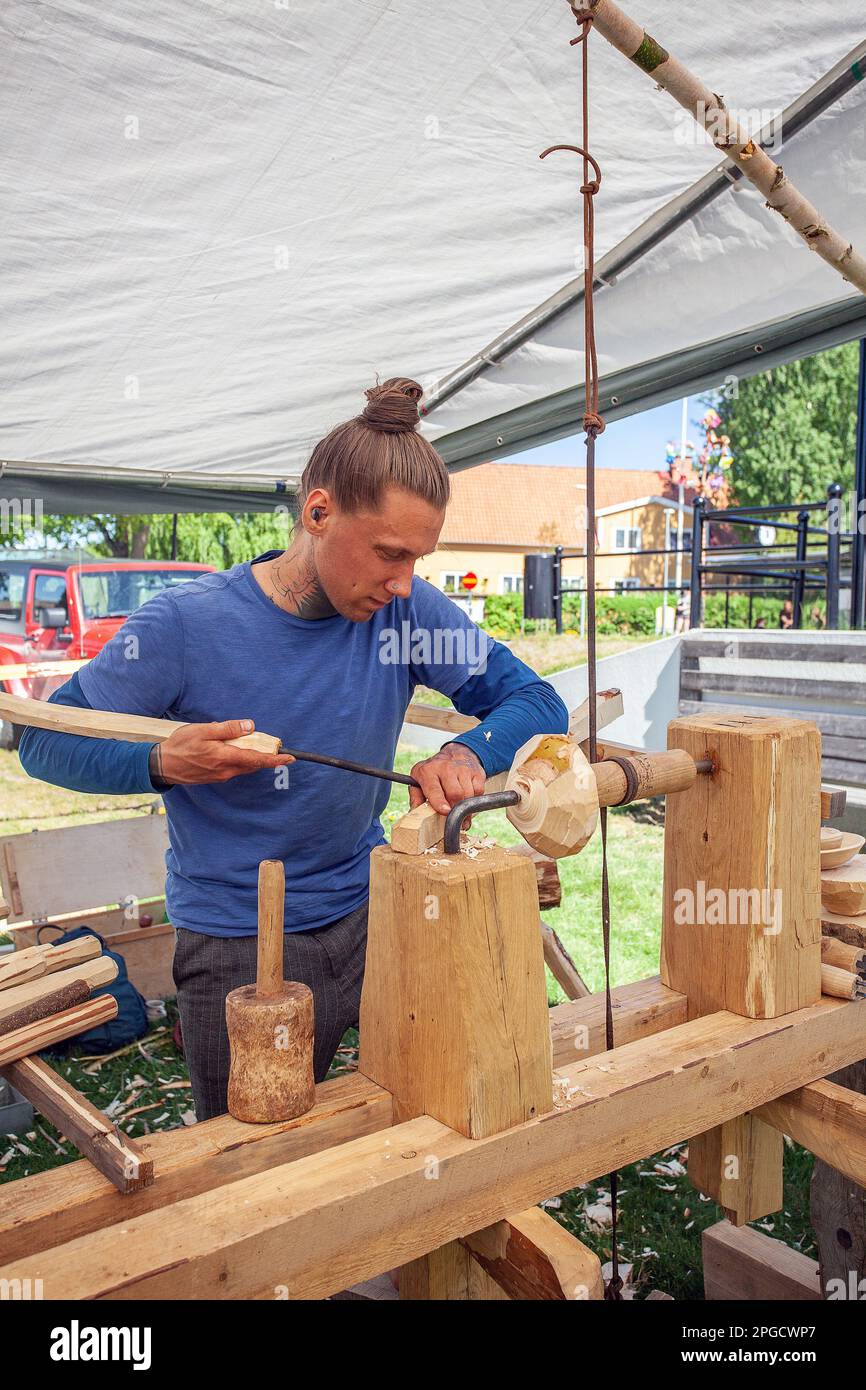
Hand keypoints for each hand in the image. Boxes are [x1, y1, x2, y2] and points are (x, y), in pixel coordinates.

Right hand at [155, 719, 294, 784]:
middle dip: (265, 755)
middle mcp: (226, 770)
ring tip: (250, 743)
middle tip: (272, 744)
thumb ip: (228, 728)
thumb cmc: (180, 746)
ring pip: (244, 766)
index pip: (256, 759)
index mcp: (225, 757)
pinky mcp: (215, 777)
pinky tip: (232, 748)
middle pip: (253, 763)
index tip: (290, 758)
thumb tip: (249, 726)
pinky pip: (234, 768)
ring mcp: (221, 776)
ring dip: (251, 756)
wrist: (162, 766)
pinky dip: (239, 758)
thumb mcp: (203, 731)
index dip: (275, 759)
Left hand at [409, 743, 485, 816]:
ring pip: (468, 795)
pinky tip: (467, 798)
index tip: (446, 812)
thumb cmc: (434, 772)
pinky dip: (474, 799)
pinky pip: (479, 792)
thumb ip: (416, 798)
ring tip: (459, 808)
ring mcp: (463, 769)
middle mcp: (446, 768)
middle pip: (455, 794)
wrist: (455, 753)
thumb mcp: (418, 780)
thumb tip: (416, 814)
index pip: (435, 790)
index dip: (440, 803)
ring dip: (465, 806)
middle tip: (452, 816)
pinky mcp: (477, 772)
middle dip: (454, 809)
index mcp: (428, 772)